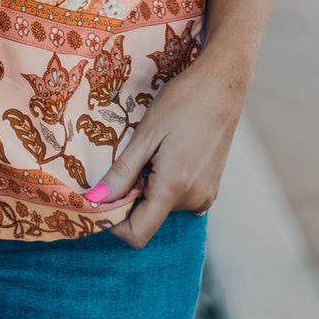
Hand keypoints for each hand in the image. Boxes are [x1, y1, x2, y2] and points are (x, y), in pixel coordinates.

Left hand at [82, 48, 249, 246]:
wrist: (222, 85)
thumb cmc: (182, 103)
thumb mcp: (145, 135)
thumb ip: (122, 173)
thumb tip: (96, 201)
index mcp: (174, 189)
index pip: (137, 233)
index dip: (112, 221)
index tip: (100, 197)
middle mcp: (193, 201)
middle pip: (148, 218)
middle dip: (130, 196)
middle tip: (130, 158)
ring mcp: (205, 196)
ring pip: (162, 206)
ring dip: (148, 187)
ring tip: (152, 150)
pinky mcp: (211, 187)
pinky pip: (178, 197)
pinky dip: (164, 184)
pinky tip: (167, 153)